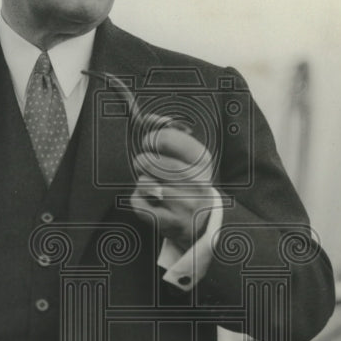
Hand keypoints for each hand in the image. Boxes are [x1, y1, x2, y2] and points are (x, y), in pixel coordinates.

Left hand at [129, 121, 216, 250]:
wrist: (202, 222)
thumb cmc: (188, 183)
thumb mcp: (187, 157)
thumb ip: (170, 132)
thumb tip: (147, 118)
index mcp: (202, 161)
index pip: (166, 139)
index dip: (151, 139)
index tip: (148, 143)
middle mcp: (197, 182)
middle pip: (150, 162)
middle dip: (142, 162)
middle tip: (144, 165)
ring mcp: (184, 204)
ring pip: (143, 182)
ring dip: (142, 183)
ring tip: (154, 187)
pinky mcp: (170, 222)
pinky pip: (138, 203)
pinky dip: (138, 201)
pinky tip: (151, 202)